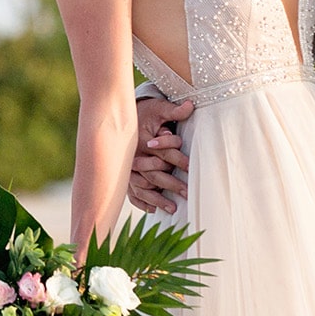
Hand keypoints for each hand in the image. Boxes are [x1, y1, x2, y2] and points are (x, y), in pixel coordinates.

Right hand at [128, 98, 193, 213]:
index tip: (191, 167)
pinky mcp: (123, 175)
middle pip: (153, 175)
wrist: (123, 115)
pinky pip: (130, 192)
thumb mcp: (159, 108)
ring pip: (141, 188)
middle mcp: (133, 157)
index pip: (162, 154)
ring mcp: (126, 169)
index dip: (177, 160)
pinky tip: (152, 210)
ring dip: (157, 199)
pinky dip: (140, 202)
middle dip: (171, 185)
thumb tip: (190, 105)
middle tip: (188, 192)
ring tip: (173, 208)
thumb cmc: (146, 113)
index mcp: (142, 142)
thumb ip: (174, 111)